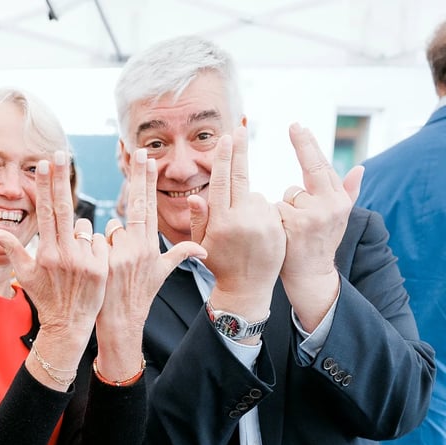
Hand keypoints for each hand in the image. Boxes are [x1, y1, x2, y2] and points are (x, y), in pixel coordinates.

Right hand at [0, 150, 107, 336]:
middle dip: (60, 179)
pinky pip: (102, 243)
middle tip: (60, 153)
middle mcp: (64, 254)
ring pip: (86, 229)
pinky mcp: (102, 269)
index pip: (45, 212)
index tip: (45, 163)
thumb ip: (11, 248)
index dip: (45, 186)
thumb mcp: (24, 274)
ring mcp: (84, 261)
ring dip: (82, 236)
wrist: (68, 326)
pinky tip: (91, 266)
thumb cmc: (46, 298)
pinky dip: (98, 248)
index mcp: (45, 252)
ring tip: (77, 261)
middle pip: (64, 208)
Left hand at [95, 148, 205, 379]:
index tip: (148, 158)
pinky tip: (94, 267)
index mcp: (150, 246)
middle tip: (138, 150)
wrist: (119, 323)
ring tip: (109, 267)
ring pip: (107, 230)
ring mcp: (118, 255)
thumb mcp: (161, 275)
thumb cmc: (139, 297)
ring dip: (104, 242)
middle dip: (137, 177)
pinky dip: (90, 249)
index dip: (148, 181)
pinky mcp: (101, 263)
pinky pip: (91, 241)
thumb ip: (178, 255)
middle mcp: (137, 248)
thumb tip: (204, 248)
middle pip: (132, 206)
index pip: (149, 206)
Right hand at [189, 126, 284, 321]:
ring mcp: (263, 222)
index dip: (224, 158)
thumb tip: (194, 196)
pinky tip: (255, 232)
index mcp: (221, 222)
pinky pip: (267, 207)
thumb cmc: (219, 264)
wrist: (247, 288)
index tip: (226, 138)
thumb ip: (199, 218)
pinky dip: (260, 211)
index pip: (222, 181)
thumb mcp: (202, 244)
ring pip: (253, 195)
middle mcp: (242, 219)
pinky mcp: (278, 226)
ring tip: (243, 229)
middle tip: (239, 130)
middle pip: (241, 176)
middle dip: (239, 151)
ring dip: (247, 201)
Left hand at [277, 123, 362, 329]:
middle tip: (294, 125)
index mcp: (339, 201)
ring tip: (293, 227)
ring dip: (286, 206)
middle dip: (302, 145)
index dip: (310, 145)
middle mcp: (329, 205)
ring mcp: (310, 215)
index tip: (299, 126)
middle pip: (309, 170)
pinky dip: (275, 217)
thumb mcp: (339, 218)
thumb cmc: (321, 243)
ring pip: (288, 194)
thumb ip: (348, 193)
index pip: (323, 166)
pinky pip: (276, 208)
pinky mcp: (292, 225)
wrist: (310, 275)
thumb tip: (360, 168)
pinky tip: (282, 232)